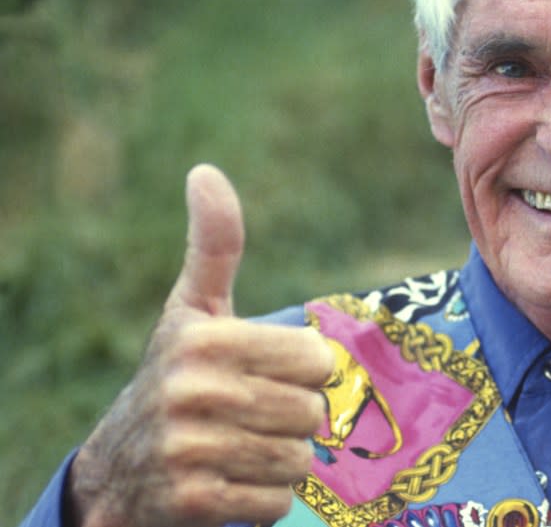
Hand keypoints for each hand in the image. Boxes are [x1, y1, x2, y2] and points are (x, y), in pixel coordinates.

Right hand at [68, 164, 333, 526]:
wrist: (118, 470)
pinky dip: (262, 500)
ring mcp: (188, 451)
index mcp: (204, 338)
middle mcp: (192, 391)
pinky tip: (227, 483)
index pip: (316, 360)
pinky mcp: (191, 503)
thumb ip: (213, 246)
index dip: (301, 372)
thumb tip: (205, 171)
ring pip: (299, 461)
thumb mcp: (192, 310)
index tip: (265, 374)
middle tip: (251, 416)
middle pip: (313, 412)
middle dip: (293, 419)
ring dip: (279, 460)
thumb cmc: (175, 376)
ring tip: (238, 448)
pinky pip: (276, 504)